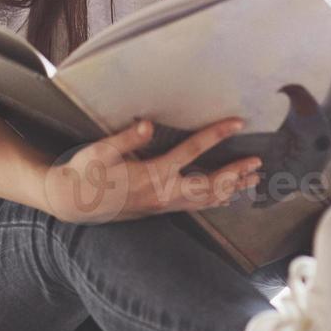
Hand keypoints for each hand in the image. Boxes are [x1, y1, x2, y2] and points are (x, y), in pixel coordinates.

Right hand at [45, 118, 260, 223]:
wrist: (72, 202)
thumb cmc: (85, 172)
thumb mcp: (100, 150)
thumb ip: (126, 138)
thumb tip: (147, 124)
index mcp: (152, 174)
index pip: (191, 151)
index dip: (216, 134)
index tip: (237, 122)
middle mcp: (162, 193)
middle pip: (209, 185)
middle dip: (235, 173)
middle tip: (258, 162)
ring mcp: (162, 205)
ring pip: (206, 200)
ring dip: (231, 189)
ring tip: (253, 180)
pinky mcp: (160, 209)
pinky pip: (196, 206)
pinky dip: (216, 200)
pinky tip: (228, 196)